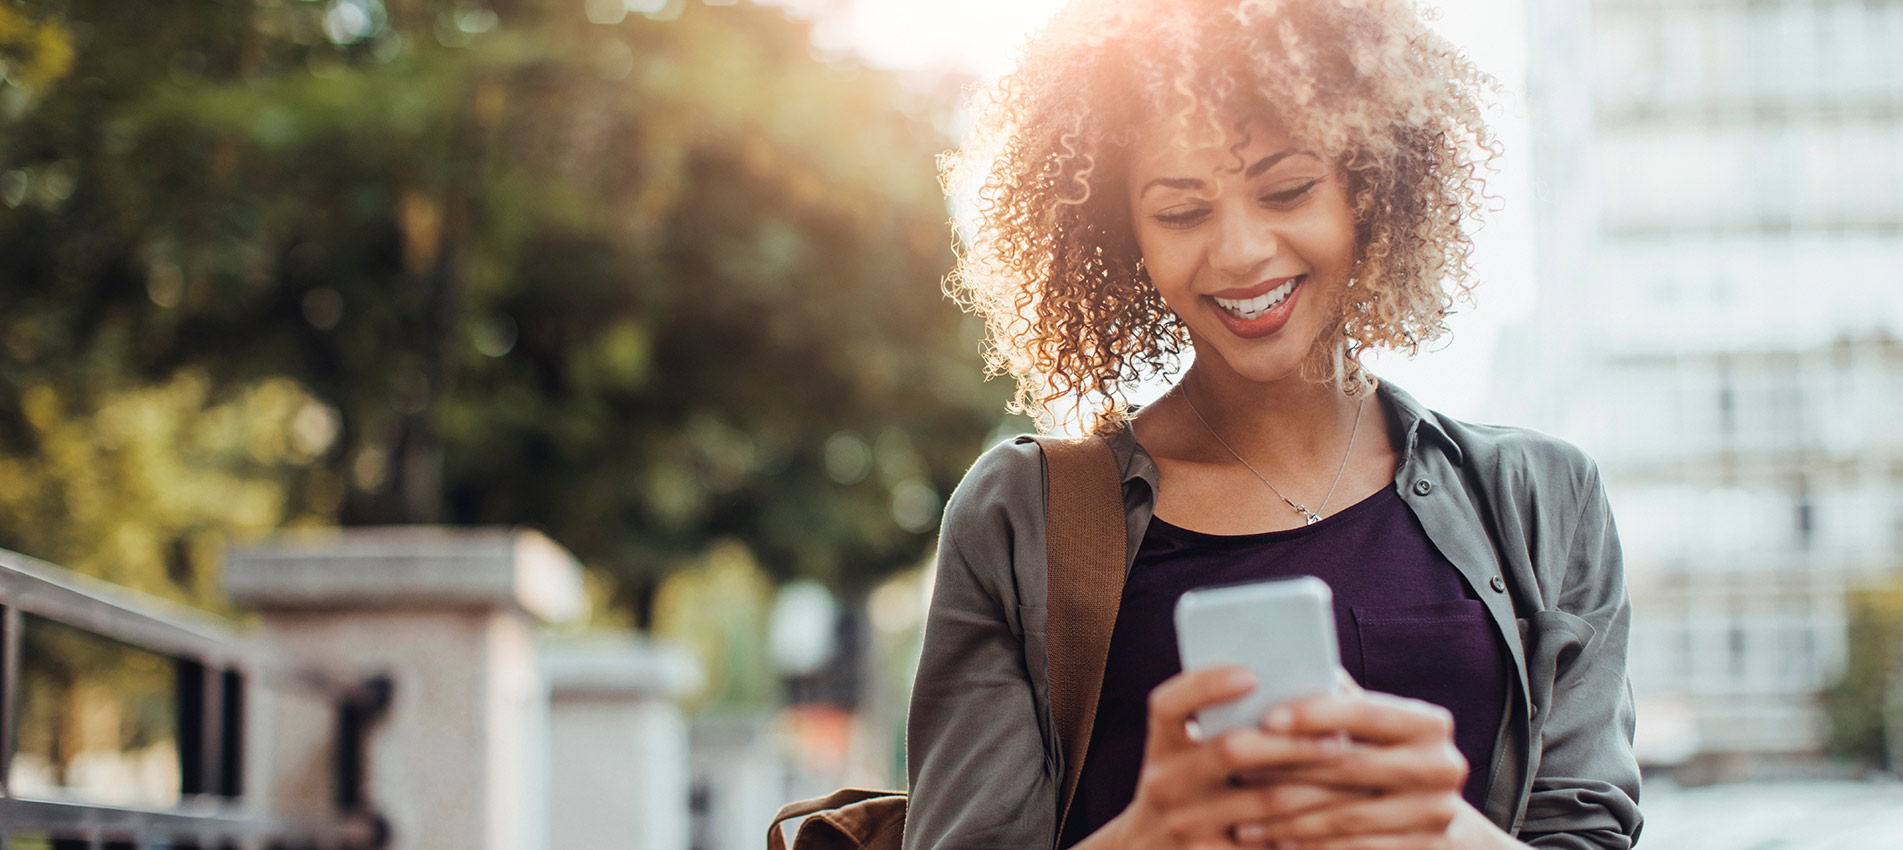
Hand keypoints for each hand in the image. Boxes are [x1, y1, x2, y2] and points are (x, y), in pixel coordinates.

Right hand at [1075, 667, 1363, 849]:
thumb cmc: (1188, 789)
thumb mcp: (1185, 756)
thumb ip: (1219, 723)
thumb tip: (1292, 686)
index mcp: (1161, 746)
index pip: (1170, 704)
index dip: (1207, 685)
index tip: (1252, 674)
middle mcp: (1165, 783)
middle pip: (1233, 749)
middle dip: (1293, 741)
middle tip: (1338, 738)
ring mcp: (1185, 826)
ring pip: (1267, 800)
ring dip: (1319, 786)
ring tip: (1357, 775)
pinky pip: (1272, 843)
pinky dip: (1310, 829)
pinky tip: (1338, 819)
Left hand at [1225, 680, 1479, 848]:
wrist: (1431, 812)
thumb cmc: (1384, 755)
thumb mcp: (1373, 727)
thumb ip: (1338, 701)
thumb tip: (1281, 667)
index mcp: (1429, 724)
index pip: (1364, 713)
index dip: (1314, 714)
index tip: (1267, 717)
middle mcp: (1441, 767)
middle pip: (1350, 767)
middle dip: (1287, 767)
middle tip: (1236, 766)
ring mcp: (1436, 814)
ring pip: (1346, 815)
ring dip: (1287, 816)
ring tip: (1242, 815)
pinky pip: (1353, 848)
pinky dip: (1309, 845)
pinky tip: (1273, 839)